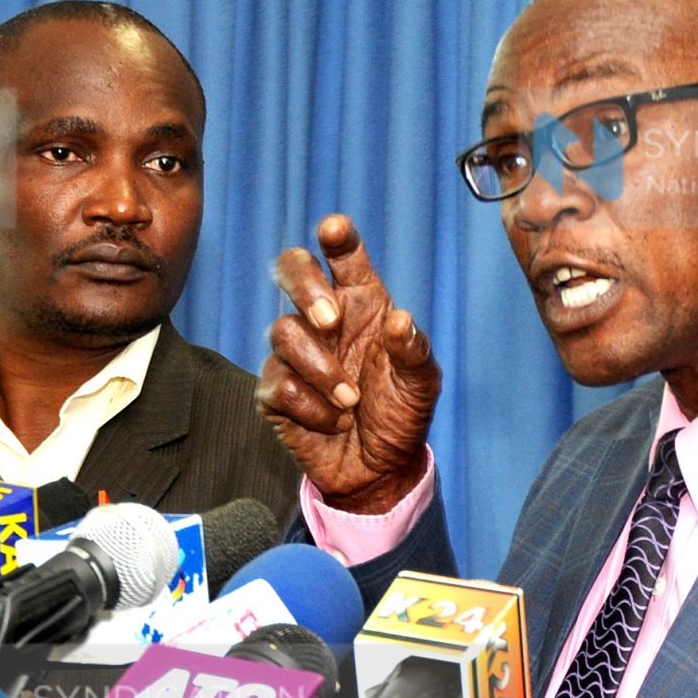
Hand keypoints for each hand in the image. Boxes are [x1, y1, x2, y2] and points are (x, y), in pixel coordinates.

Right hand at [257, 213, 439, 513]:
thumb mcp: (421, 384)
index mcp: (362, 303)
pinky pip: (278, 384)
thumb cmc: (401, 414)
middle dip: (305, 288)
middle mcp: (325, 319)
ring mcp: (295, 353)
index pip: (344, 257)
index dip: (337, 237)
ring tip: (351, 402)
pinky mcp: (275, 390)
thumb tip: (401, 320)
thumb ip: (414, 351)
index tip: (334, 229)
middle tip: (331, 321)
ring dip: (321, 370)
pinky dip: (310, 406)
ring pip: (283, 333)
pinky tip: (333, 421)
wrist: (380, 469)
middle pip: (292, 270)